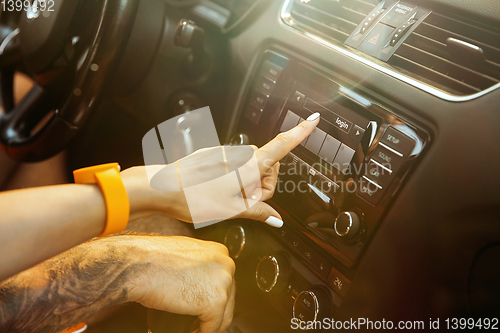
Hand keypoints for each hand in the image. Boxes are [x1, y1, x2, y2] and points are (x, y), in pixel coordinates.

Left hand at [120, 113, 319, 226]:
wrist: (160, 187)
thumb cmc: (192, 198)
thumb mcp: (231, 210)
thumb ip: (258, 212)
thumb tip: (276, 219)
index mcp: (247, 165)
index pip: (281, 146)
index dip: (300, 133)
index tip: (314, 119)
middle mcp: (238, 154)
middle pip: (267, 166)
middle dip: (262, 184)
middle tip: (244, 201)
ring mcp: (224, 153)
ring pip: (249, 166)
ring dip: (247, 182)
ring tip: (227, 196)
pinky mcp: (213, 154)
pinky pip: (233, 164)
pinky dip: (233, 177)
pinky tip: (215, 189)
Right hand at [125, 236, 234, 332]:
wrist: (139, 265)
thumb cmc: (152, 259)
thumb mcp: (183, 256)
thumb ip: (197, 267)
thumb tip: (198, 284)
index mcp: (218, 252)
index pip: (223, 281)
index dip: (211, 297)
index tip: (202, 307)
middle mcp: (226, 264)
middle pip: (228, 297)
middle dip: (213, 312)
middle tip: (197, 321)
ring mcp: (224, 282)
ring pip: (224, 314)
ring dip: (209, 324)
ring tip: (194, 328)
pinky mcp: (216, 301)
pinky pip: (213, 327)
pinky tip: (192, 332)